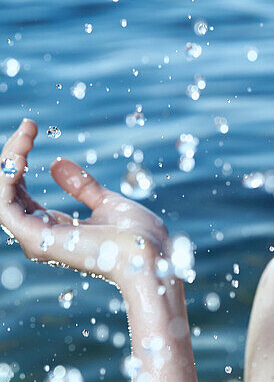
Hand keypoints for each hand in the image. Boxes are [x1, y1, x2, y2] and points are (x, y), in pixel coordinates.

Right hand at [0, 119, 169, 288]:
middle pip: (7, 191)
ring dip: (7, 163)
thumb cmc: (137, 236)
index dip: (19, 161)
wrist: (150, 255)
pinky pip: (4, 206)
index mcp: (52, 228)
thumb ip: (82, 186)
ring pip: (1, 196)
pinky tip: (19, 158)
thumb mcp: (107, 202)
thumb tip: (55, 163)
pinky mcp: (36, 238)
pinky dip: (6, 180)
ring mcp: (35, 239)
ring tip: (24, 137)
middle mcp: (38, 235)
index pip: (19, 192)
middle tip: (27, 126)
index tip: (31, 130)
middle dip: (11, 156)